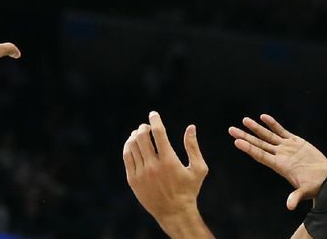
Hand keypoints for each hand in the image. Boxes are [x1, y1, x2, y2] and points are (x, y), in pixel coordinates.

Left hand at [123, 112, 208, 233]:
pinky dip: (128, 147)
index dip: (155, 120)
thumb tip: (191, 127)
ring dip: (135, 136)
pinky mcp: (133, 180)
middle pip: (142, 137)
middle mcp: (153, 166)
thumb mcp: (198, 168)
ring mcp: (141, 174)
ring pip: (132, 146)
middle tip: (147, 126)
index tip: (154, 114)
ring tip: (139, 133)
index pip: (158, 133)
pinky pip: (127, 157)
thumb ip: (193, 147)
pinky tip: (133, 143)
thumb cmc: (189, 189)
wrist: (174, 212)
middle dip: (144, 127)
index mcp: (169, 161)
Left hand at [228, 114, 326, 209]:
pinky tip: (264, 117)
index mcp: (280, 166)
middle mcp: (280, 155)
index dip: (248, 148)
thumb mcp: (306, 191)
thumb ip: (297, 196)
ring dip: (256, 128)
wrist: (326, 179)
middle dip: (245, 136)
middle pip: (259, 144)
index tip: (237, 142)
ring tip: (244, 120)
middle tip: (230, 130)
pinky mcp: (296, 142)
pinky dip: (272, 124)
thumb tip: (289, 206)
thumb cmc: (316, 186)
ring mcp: (287, 148)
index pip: (260, 155)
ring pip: (268, 136)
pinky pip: (281, 130)